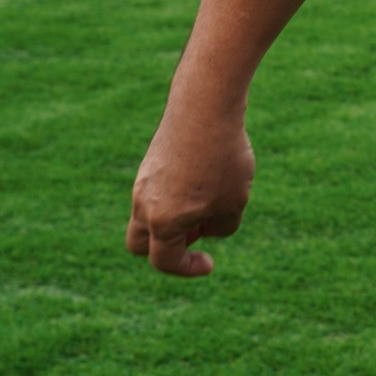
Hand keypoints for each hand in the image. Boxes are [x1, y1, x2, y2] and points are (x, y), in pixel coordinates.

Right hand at [127, 101, 254, 277]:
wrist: (204, 107)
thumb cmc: (223, 158)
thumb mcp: (234, 201)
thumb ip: (221, 227)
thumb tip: (205, 228)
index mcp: (161, 222)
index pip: (164, 261)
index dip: (187, 268)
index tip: (209, 264)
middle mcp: (143, 204)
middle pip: (140, 244)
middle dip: (167, 247)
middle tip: (201, 227)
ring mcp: (142, 182)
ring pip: (148, 216)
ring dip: (174, 218)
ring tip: (212, 195)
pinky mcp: (150, 163)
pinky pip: (157, 192)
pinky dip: (175, 195)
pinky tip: (208, 172)